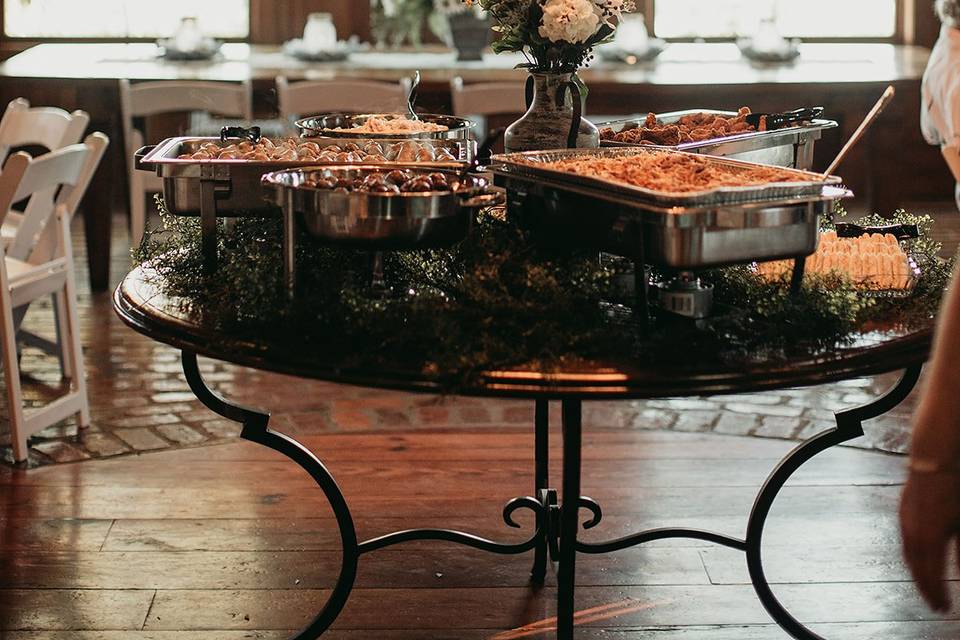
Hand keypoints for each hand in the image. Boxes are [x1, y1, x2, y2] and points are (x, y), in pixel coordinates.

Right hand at [900, 470, 959, 611]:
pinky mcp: (904, 511)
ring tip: (927, 588)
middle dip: (926, 589)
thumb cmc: (955, 488)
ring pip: (908, 556)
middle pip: (917, 568)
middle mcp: (913, 531)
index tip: (944, 610)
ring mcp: (905, 520)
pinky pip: (906, 542)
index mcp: (931, 536)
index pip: (931, 574)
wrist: (935, 456)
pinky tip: (918, 561)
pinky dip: (912, 558)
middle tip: (936, 606)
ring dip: (918, 575)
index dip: (936, 594)